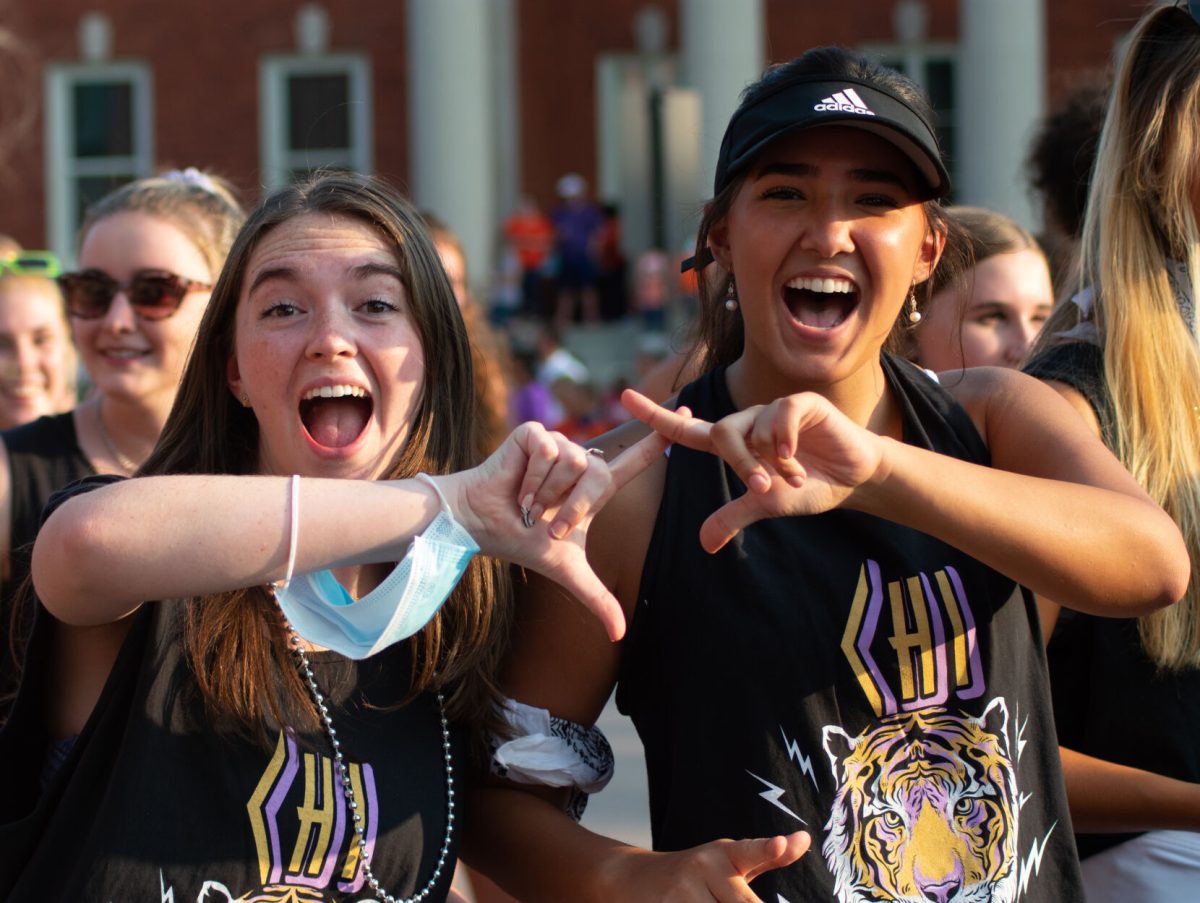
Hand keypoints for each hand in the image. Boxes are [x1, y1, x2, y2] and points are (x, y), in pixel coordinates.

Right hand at [443, 421, 667, 639]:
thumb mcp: (568, 571)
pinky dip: (531, 478)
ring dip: (547, 493)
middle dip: (571, 508)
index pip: (637, 460)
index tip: (688, 410)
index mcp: (595, 487)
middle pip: (598, 474)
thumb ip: (597, 597)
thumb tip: (619, 635)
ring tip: (528, 503)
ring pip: (573, 463)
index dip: (660, 439)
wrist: (483, 526)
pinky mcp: (535, 435)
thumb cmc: (523, 542)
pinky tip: (516, 488)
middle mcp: (581, 462)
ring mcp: (558, 445)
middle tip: (546, 523)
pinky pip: (549, 451)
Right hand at [603, 831, 810, 901]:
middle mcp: (702, 867)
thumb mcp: (730, 860)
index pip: (749, 851)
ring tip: (710, 900)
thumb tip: (805, 839)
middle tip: (733, 899)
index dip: (769, 849)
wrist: (634, 877)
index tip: (783, 843)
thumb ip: (767, 855)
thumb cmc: (698, 873)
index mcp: (723, 854)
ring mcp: (680, 892)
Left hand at [622, 388, 883, 551]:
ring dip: (772, 459)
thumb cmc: (810, 486)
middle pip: (722, 433)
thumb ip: (734, 517)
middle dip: (740, 464)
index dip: (657, 416)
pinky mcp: (800, 403)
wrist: (855, 479)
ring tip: (797, 474)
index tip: (624, 398)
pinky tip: (800, 453)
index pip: (687, 429)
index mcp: (735, 444)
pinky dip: (786, 438)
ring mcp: (774, 409)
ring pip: (752, 427)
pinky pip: (780, 414)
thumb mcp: (768, 505)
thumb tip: (704, 544)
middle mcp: (749, 422)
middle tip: (765, 486)